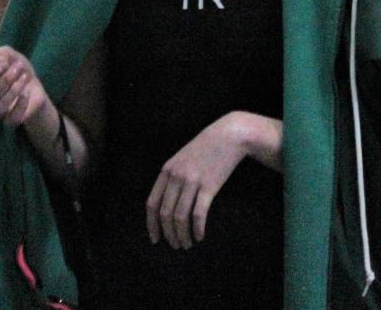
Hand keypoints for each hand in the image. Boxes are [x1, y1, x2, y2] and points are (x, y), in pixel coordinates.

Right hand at [0, 45, 47, 126]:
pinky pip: (11, 120)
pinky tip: (26, 94)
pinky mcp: (10, 119)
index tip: (3, 64)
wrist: (34, 84)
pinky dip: (20, 106)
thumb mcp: (10, 55)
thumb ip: (1, 54)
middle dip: (6, 79)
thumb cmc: (17, 68)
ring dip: (13, 91)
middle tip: (19, 67)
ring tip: (24, 78)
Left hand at [146, 113, 251, 249]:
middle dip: (168, 234)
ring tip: (186, 245)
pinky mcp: (208, 186)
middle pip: (165, 213)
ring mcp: (192, 181)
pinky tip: (200, 236)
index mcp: (167, 170)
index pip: (152, 203)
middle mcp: (176, 176)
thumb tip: (167, 203)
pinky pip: (198, 214)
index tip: (156, 239)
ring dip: (182, 235)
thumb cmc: (206, 147)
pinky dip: (197, 229)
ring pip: (180, 217)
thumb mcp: (182, 158)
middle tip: (174, 246)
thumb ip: (173, 176)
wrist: (228, 135)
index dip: (152, 224)